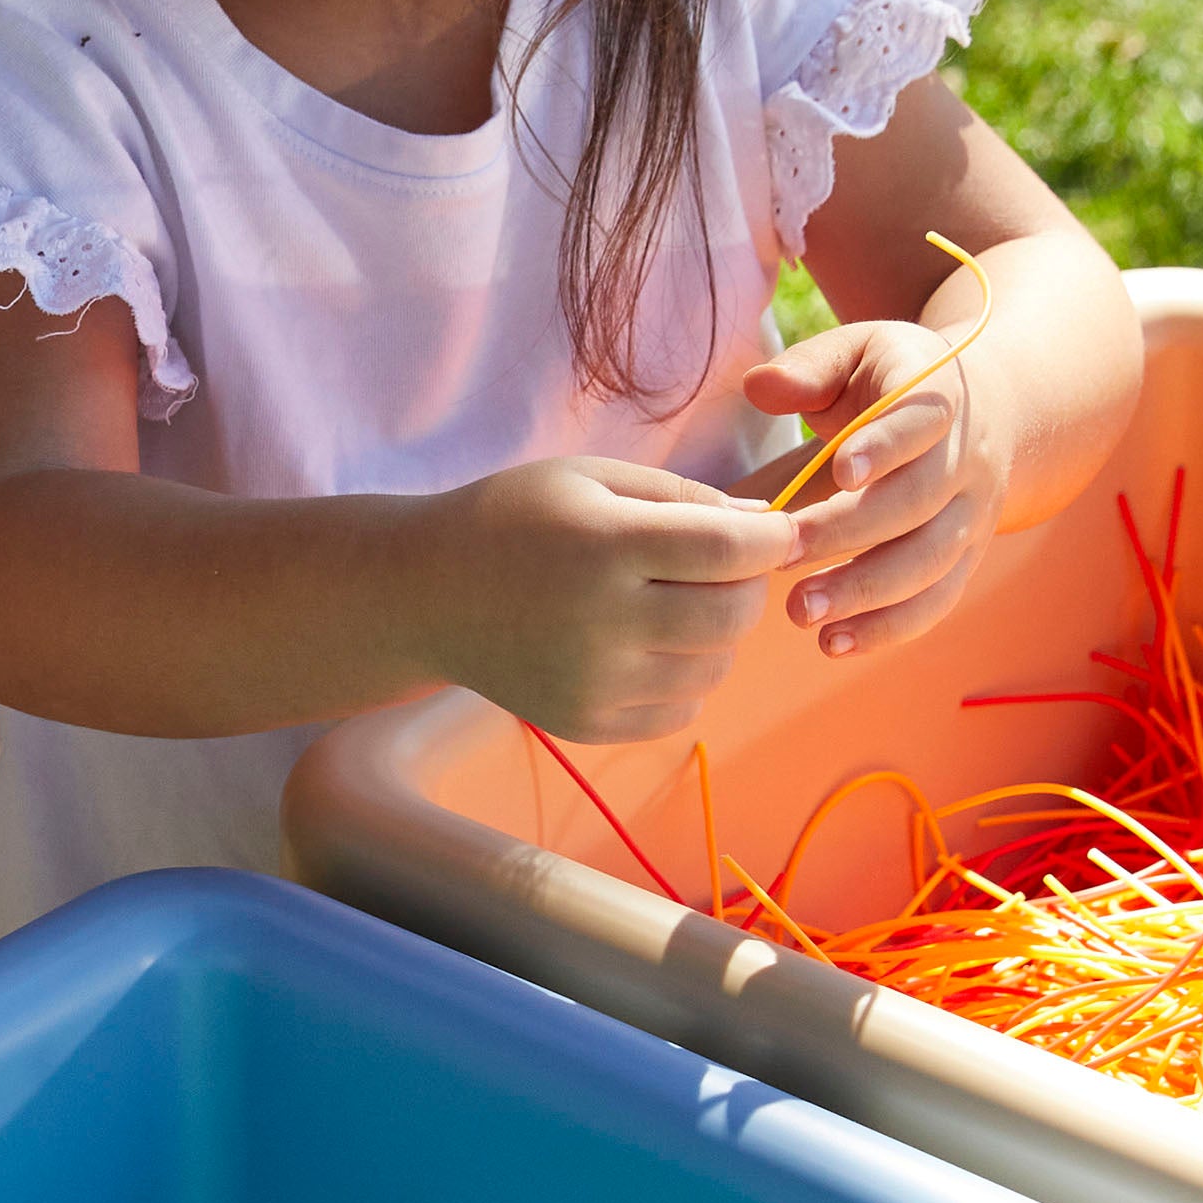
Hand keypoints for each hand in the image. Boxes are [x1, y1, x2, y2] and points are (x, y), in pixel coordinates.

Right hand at [419, 457, 804, 743]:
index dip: (771, 539)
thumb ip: (682, 495)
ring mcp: (592, 683)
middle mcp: (600, 622)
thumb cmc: (513, 521)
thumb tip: (764, 524)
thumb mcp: (590, 478)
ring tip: (679, 603)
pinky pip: (681, 709)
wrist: (427, 596)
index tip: (775, 530)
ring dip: (718, 634)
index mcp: (603, 547)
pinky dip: (686, 677)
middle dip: (748, 585)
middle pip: (732, 616)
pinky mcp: (586, 724)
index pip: (728, 552)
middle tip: (727, 566)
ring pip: (715, 667)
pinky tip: (651, 645)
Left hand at [743, 317, 1008, 659]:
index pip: (921, 421)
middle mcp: (966, 460)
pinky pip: (937, 601)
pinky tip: (834, 643)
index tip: (838, 470)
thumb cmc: (895, 384)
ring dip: (866, 592)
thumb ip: (809, 367)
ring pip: (931, 561)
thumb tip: (757, 386)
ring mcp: (972, 515)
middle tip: (782, 555)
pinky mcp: (965, 560)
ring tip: (801, 612)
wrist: (992, 412)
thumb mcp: (860, 353)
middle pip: (919, 501)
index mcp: (939, 397)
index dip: (885, 445)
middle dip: (850, 532)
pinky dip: (889, 628)